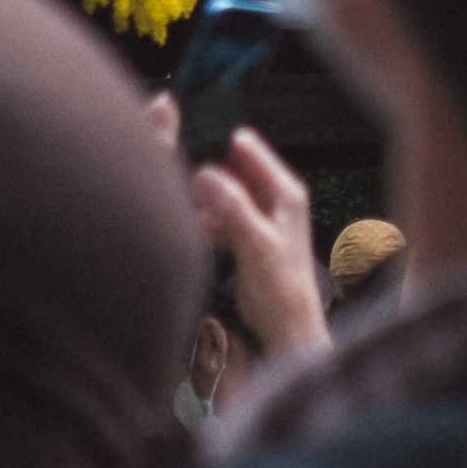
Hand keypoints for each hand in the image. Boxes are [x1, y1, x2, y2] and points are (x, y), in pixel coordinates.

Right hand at [190, 125, 327, 367]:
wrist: (285, 326)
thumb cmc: (282, 288)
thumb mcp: (255, 243)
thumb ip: (232, 208)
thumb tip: (206, 174)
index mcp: (285, 192)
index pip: (249, 150)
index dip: (220, 145)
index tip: (191, 141)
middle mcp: (274, 199)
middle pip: (233, 171)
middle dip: (209, 175)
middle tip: (181, 180)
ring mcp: (259, 217)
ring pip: (224, 195)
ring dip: (205, 201)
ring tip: (184, 207)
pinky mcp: (246, 236)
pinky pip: (221, 217)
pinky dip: (208, 222)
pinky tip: (194, 230)